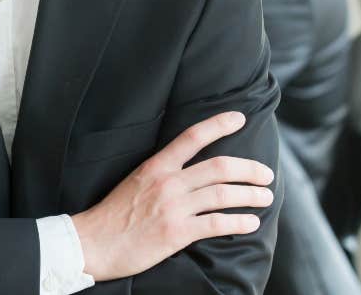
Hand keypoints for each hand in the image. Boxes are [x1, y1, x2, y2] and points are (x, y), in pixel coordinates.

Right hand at [72, 111, 274, 281]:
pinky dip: (238, 221)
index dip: (218, 125)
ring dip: (250, 195)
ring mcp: (173, 207)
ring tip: (265, 198)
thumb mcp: (135, 181)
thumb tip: (189, 173)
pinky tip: (250, 222)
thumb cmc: (113, 215)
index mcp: (155, 166)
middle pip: (219, 167)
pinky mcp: (176, 233)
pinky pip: (216, 223)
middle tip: (266, 174)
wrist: (94, 242)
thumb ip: (161, 174)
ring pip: (222, 194)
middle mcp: (167, 182)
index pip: (192, 137)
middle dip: (249, 169)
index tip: (239, 118)